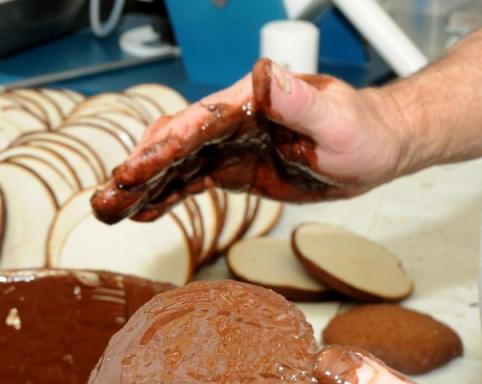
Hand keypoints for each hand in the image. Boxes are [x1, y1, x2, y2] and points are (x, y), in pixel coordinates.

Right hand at [91, 59, 410, 222]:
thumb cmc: (364, 129)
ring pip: (174, 167)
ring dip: (141, 188)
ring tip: (108, 210)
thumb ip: (299, 99)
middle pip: (172, 145)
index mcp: (247, 105)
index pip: (194, 125)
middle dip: (136, 172)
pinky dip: (166, 196)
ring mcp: (229, 147)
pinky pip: (192, 182)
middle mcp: (230, 123)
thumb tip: (263, 74)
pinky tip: (143, 211)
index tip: (131, 170)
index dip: (160, 148)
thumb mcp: (337, 116)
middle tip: (104, 198)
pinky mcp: (234, 170)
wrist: (378, 148)